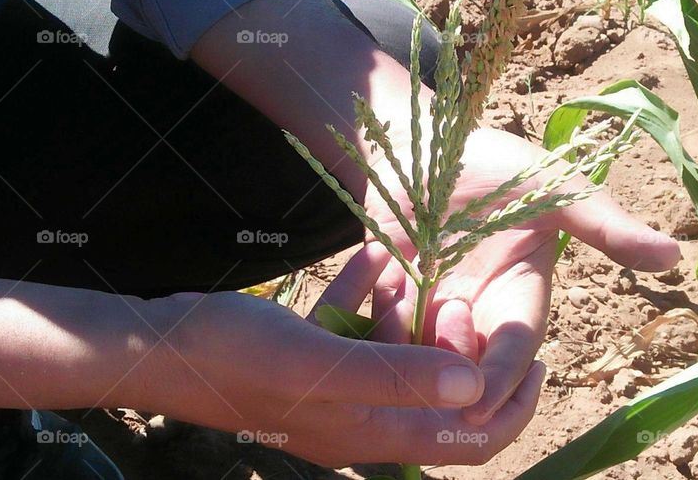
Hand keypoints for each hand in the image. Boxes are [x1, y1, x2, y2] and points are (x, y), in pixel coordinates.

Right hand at [140, 290, 541, 465]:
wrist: (154, 346)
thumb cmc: (235, 357)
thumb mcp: (323, 363)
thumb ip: (400, 375)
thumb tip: (476, 384)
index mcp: (373, 431)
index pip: (467, 442)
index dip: (513, 410)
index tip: (543, 362)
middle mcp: (360, 418)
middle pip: (438, 396)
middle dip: (462, 349)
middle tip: (471, 300)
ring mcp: (332, 389)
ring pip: (396, 357)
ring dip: (414, 317)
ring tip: (423, 271)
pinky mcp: (307, 361)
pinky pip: (353, 332)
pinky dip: (368, 299)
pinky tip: (374, 256)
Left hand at [312, 127, 679, 432]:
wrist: (420, 137)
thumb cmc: (494, 160)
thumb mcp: (555, 188)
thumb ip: (605, 225)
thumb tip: (674, 257)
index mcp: (522, 295)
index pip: (514, 349)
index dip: (500, 375)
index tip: (480, 396)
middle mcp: (479, 310)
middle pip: (465, 367)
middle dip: (448, 366)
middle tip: (435, 331)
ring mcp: (430, 304)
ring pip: (418, 354)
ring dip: (407, 337)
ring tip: (407, 281)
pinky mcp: (389, 294)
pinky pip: (379, 326)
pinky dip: (376, 310)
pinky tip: (381, 265)